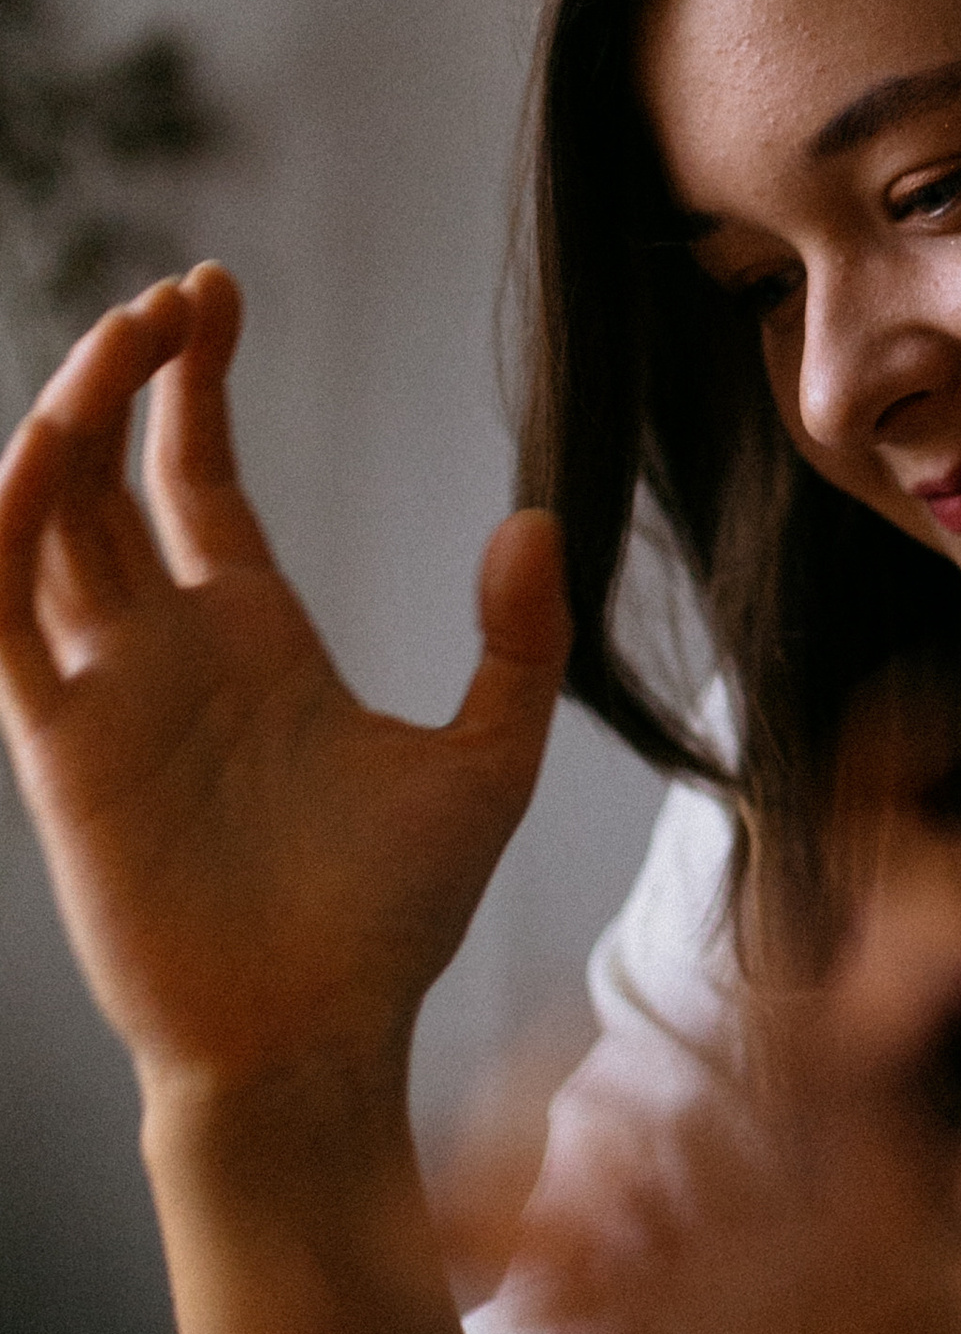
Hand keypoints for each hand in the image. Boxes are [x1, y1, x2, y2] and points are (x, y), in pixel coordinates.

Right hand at [0, 267, 567, 1096]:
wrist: (314, 1042)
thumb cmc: (393, 923)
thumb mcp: (489, 762)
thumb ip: (517, 644)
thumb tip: (534, 521)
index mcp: (255, 639)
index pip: (196, 476)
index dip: (193, 382)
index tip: (210, 290)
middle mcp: (166, 651)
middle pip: (110, 476)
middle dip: (124, 373)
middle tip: (165, 295)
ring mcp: (104, 694)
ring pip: (46, 525)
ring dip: (64, 426)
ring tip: (118, 342)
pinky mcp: (57, 750)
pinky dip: (0, 533)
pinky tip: (34, 460)